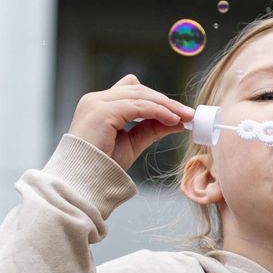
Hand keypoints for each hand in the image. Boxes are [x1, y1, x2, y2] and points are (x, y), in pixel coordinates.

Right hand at [67, 75, 195, 172]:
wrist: (82, 183)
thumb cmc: (102, 167)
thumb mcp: (132, 143)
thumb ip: (151, 129)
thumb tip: (177, 121)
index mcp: (99, 105)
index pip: (132, 91)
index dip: (155, 99)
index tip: (178, 112)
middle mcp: (96, 99)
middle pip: (138, 89)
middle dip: (165, 101)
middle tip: (189, 114)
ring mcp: (97, 103)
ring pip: (140, 95)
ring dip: (166, 105)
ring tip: (185, 117)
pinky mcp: (102, 111)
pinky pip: (138, 106)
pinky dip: (158, 111)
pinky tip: (173, 120)